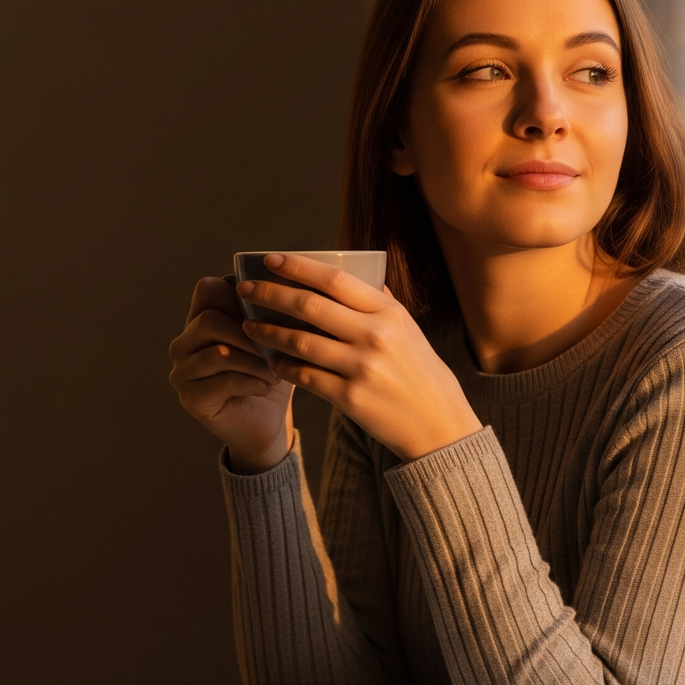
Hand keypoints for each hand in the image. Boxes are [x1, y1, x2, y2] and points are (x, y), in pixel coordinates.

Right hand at [169, 276, 294, 472]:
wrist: (266, 422)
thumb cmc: (269, 373)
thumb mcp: (274, 337)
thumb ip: (269, 311)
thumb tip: (290, 282)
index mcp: (199, 320)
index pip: (206, 289)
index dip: (238, 295)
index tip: (268, 314)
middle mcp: (183, 343)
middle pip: (209, 320)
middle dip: (250, 335)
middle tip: (276, 349)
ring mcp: (182, 372)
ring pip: (218, 353)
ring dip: (254, 362)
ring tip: (275, 372)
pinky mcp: (190, 398)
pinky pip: (223, 381)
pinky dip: (252, 383)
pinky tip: (266, 387)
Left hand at [235, 253, 481, 461]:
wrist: (439, 424)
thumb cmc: (420, 373)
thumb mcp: (409, 330)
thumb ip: (381, 303)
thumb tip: (359, 273)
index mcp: (388, 312)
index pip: (335, 279)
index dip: (298, 267)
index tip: (270, 259)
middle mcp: (376, 335)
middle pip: (310, 306)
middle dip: (271, 294)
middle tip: (245, 289)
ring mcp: (363, 367)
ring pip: (301, 342)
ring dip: (269, 332)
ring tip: (249, 326)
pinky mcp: (351, 398)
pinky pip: (306, 377)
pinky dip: (284, 367)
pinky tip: (270, 361)